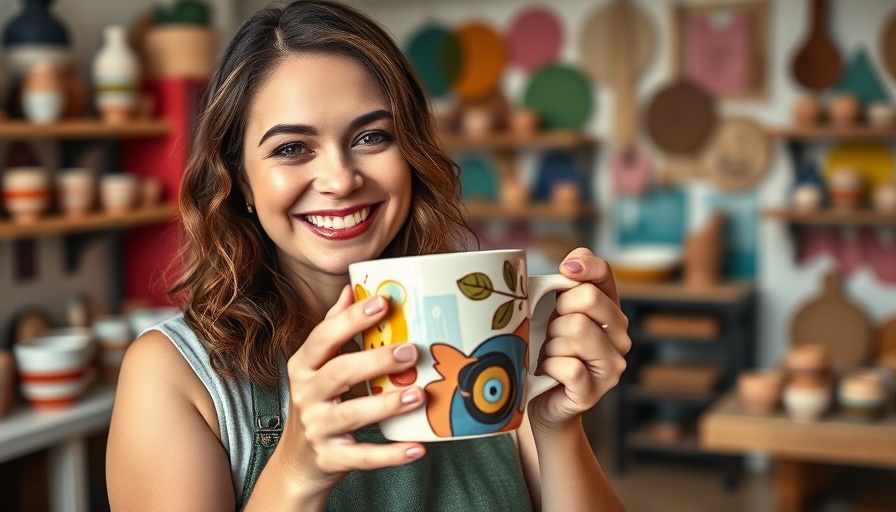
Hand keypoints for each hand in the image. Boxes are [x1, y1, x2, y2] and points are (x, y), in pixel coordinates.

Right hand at [279, 285, 426, 496]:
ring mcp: (317, 428)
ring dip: (387, 405)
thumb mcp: (316, 367)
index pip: (323, 338)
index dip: (351, 320)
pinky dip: (392, 454)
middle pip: (339, 373)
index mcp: (303, 366)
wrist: (298, 463)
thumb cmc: (316, 405)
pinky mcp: (332, 458)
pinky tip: (418, 447)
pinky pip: (364, 457)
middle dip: (376, 360)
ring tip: (419, 393)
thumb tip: (350, 290)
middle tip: (411, 351)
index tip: (382, 302)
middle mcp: (306, 395)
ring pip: (352, 414)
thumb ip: (333, 330)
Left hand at [528, 247, 630, 431]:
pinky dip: (549, 366)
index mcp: (610, 311)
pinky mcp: (595, 391)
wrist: (543, 400)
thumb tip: (568, 266)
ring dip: (551, 342)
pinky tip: (549, 372)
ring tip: (551, 355)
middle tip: (551, 332)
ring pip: (576, 329)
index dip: (584, 265)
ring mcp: (612, 366)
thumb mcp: (552, 313)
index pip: (604, 273)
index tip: (565, 270)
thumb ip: (562, 286)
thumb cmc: (548, 351)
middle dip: (558, 312)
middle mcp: (620, 336)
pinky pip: (568, 365)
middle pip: (588, 298)